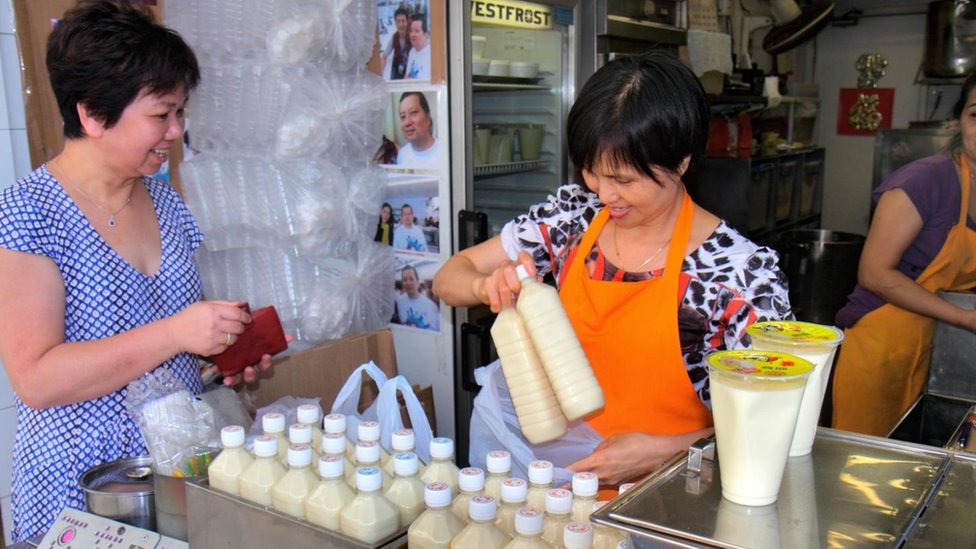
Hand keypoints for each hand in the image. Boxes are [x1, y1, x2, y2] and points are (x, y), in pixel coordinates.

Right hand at [169, 300, 251, 356]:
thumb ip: (224, 304)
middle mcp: (214, 325)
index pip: (237, 314)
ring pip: (233, 339)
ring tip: (225, 333)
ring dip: (233, 336)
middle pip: (238, 327)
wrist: (174, 333)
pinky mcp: (210, 350)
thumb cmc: (190, 316)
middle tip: (237, 326)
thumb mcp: (205, 305)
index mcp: (214, 311)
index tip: (247, 319)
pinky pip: (225, 348)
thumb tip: (241, 304)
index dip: (246, 317)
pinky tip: (217, 339)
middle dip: (240, 327)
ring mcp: (212, 339)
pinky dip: (224, 344)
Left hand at [213, 333, 293, 386]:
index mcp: (257, 357)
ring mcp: (239, 369)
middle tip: (250, 368)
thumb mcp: (258, 333)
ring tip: (234, 376)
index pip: (265, 363)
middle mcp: (250, 365)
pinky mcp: (228, 370)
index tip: (265, 356)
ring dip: (239, 379)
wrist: (228, 334)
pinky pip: (229, 378)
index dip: (266, 362)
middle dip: (253, 373)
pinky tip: (224, 379)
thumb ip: (275, 336)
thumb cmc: (247, 337)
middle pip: (254, 374)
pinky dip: (228, 380)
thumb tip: (291, 336)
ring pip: (242, 378)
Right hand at [477, 251, 536, 312]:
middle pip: (508, 269)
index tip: (531, 274)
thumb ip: (531, 283)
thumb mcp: (524, 286)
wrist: (489, 290)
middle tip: (517, 293)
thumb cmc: (512, 289)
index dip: (527, 263)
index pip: (523, 257)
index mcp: (519, 265)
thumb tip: (539, 281)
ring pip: (499, 283)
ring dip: (506, 298)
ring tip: (510, 305)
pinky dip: (496, 303)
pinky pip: (489, 293)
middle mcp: (506, 267)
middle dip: (513, 283)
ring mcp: (495, 275)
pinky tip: (499, 308)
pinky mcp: (486, 284)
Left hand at [566, 431, 696, 485]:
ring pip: (594, 483)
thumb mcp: (616, 438)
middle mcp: (605, 472)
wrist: (656, 454)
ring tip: (573, 483)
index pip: (579, 467)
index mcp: (602, 458)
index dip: (567, 472)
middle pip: (583, 480)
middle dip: (571, 483)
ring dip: (584, 483)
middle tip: (560, 485)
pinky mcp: (620, 481)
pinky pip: (605, 482)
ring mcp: (613, 478)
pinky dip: (598, 481)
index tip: (557, 476)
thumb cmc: (637, 442)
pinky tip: (594, 479)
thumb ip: (602, 446)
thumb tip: (596, 452)